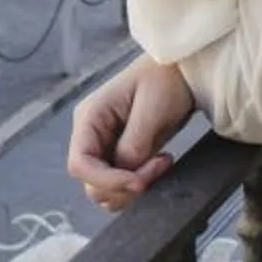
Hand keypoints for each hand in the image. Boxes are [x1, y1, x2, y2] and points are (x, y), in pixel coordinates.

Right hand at [67, 57, 197, 210]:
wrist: (182, 71)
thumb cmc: (165, 80)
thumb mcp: (151, 110)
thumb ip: (134, 144)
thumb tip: (126, 172)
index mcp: (90, 118)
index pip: (79, 164)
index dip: (106, 181)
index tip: (140, 183)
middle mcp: (91, 135)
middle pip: (91, 182)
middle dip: (124, 185)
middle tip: (158, 167)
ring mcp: (105, 147)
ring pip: (105, 189)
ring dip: (132, 188)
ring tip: (161, 164)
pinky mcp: (121, 155)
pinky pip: (121, 184)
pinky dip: (139, 184)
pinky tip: (160, 164)